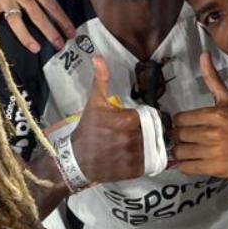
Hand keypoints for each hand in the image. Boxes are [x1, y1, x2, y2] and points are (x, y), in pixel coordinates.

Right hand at [70, 57, 144, 182]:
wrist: (76, 160)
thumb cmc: (87, 130)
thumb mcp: (94, 102)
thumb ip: (101, 79)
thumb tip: (98, 57)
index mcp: (128, 119)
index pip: (147, 115)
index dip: (139, 118)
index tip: (129, 121)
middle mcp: (134, 138)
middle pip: (150, 130)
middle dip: (143, 131)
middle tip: (128, 134)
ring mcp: (135, 156)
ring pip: (151, 145)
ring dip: (144, 145)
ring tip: (129, 145)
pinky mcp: (135, 171)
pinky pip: (149, 162)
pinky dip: (143, 160)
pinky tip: (129, 156)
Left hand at [173, 53, 227, 177]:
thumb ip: (213, 79)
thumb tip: (203, 54)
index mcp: (215, 114)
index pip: (180, 119)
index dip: (180, 122)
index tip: (187, 125)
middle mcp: (213, 133)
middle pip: (179, 135)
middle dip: (180, 137)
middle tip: (188, 137)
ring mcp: (213, 152)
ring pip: (180, 151)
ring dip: (181, 151)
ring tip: (190, 149)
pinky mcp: (213, 168)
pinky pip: (186, 167)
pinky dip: (184, 164)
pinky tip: (192, 160)